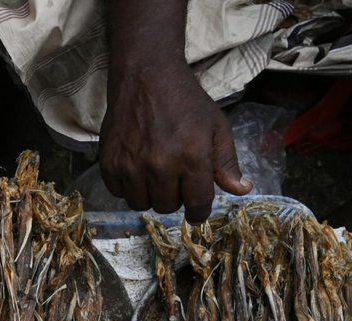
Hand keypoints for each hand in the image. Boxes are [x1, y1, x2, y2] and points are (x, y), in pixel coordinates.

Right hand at [99, 59, 251, 221]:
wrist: (146, 77)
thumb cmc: (185, 101)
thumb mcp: (216, 127)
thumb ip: (227, 162)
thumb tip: (241, 190)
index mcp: (192, 157)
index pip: (197, 204)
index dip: (199, 212)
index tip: (197, 210)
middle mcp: (161, 165)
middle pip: (167, 207)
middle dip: (174, 198)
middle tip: (174, 178)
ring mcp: (131, 165)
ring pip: (140, 204)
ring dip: (150, 195)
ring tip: (154, 175)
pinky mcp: (109, 163)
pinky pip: (118, 193)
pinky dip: (128, 186)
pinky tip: (136, 168)